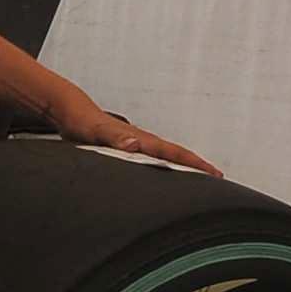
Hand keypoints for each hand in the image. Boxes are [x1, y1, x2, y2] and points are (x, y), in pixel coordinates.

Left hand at [52, 88, 215, 174]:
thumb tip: (134, 144)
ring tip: (199, 179)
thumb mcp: (96, 132)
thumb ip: (114, 138)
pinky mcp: (127, 149)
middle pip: (177, 154)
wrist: (72, 113)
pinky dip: (164, 166)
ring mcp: (137, 144)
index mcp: (141, 139)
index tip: (214, 173)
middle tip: (219, 179)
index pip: (174, 153)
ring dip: (184, 166)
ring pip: (167, 156)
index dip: (194, 164)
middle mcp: (143, 141)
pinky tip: (165, 174)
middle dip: (198, 166)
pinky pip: (152, 159)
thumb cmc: (83, 123)